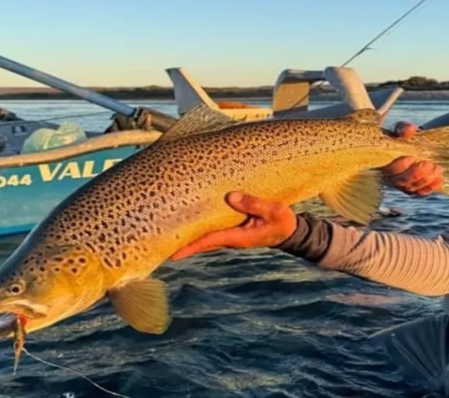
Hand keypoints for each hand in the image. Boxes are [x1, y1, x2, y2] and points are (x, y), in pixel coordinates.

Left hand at [170, 191, 297, 260]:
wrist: (291, 232)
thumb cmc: (283, 223)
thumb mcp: (274, 211)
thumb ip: (254, 204)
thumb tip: (231, 196)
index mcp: (239, 237)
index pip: (209, 241)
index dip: (190, 246)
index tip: (172, 252)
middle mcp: (231, 239)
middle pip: (200, 243)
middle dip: (181, 243)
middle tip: (157, 243)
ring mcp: (230, 236)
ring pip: (204, 237)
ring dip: (187, 236)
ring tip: (165, 232)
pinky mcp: (232, 230)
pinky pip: (211, 231)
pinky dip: (198, 229)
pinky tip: (187, 223)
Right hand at [382, 122, 444, 196]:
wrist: (412, 146)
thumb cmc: (404, 138)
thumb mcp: (402, 129)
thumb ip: (404, 129)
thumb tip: (410, 129)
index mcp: (384, 163)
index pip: (389, 170)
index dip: (400, 166)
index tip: (412, 157)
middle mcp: (391, 177)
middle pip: (401, 182)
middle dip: (416, 174)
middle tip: (429, 164)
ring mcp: (402, 185)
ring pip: (412, 188)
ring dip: (426, 180)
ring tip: (438, 168)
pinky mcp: (413, 189)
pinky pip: (421, 192)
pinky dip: (431, 187)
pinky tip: (440, 178)